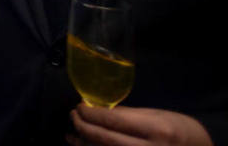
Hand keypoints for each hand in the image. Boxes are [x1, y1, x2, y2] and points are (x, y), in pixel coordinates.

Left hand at [69, 105, 212, 145]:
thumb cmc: (178, 129)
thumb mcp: (156, 115)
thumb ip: (127, 114)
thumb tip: (97, 109)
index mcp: (155, 129)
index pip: (112, 120)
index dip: (90, 113)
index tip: (79, 106)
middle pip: (104, 139)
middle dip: (83, 127)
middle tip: (73, 116)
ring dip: (83, 145)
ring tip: (71, 136)